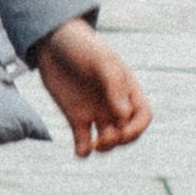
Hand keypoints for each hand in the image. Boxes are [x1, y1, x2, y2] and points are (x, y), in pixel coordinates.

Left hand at [31, 15, 150, 159]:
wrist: (52, 42)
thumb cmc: (82, 46)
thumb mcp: (101, 60)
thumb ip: (115, 85)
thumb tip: (124, 115)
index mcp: (127, 89)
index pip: (142, 117)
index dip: (137, 129)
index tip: (122, 130)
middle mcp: (114, 104)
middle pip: (127, 133)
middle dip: (119, 141)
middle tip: (102, 140)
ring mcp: (95, 112)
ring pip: (107, 141)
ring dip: (103, 148)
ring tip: (91, 145)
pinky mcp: (76, 118)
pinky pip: (84, 141)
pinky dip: (83, 151)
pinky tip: (80, 152)